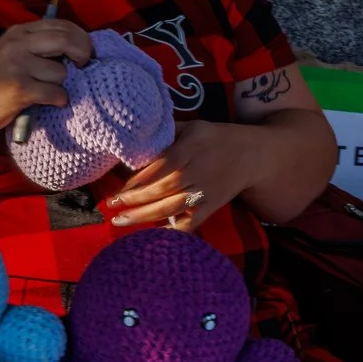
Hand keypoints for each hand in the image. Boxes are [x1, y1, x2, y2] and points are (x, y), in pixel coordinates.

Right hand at [0, 19, 96, 134]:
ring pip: (61, 72)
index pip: (60, 24)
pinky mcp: (20, 89)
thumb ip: (34, 46)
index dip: (80, 36)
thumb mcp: (8, 53)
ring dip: (59, 84)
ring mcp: (18, 66)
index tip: (86, 50)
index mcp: (18, 32)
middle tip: (84, 65)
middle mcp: (18, 44)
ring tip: (45, 91)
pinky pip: (55, 93)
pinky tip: (49, 102)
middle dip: (83, 53)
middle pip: (67, 40)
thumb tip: (73, 48)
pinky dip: (57, 100)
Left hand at [107, 120, 267, 231]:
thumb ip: (165, 135)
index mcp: (190, 148)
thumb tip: (133, 143)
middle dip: (134, 200)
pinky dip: (172, 231)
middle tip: (111, 206)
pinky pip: (190, 223)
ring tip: (120, 221)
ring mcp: (204, 192)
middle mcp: (197, 171)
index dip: (137, 180)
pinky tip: (150, 234)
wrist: (251, 155)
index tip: (118, 188)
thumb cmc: (213, 139)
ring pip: (171, 208)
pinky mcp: (210, 207)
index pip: (160, 167)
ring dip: (144, 216)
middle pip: (162, 189)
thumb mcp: (191, 127)